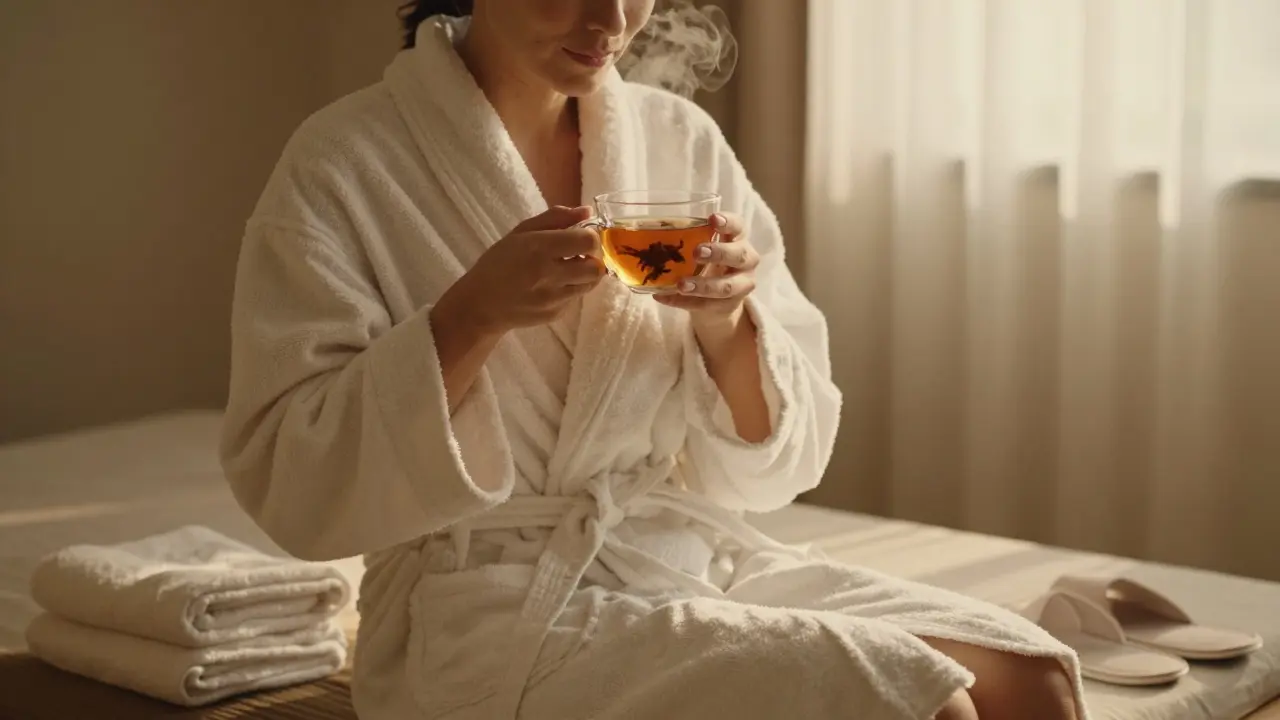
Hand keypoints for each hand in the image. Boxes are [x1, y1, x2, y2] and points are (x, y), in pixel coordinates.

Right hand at [445, 206, 604, 333]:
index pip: (587, 241)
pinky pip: (576, 298)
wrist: (481, 306)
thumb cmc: (498, 263)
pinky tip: (553, 285)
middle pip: (596, 267)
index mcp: (539, 248)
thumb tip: (587, 211)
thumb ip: (555, 219)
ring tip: (567, 269)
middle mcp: (549, 275)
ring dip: (585, 274)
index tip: (581, 235)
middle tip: (578, 254)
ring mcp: (554, 298)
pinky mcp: (556, 314)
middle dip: (592, 258)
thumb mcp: (520, 233)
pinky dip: (572, 289)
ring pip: (591, 284)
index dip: (590, 237)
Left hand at [654, 212, 757, 327]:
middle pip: (739, 255)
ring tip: (681, 284)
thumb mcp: (705, 247)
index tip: (712, 219)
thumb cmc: (710, 263)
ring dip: (702, 286)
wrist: (721, 298)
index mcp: (738, 239)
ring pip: (726, 287)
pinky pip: (706, 305)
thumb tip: (648, 234)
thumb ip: (689, 240)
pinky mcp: (728, 306)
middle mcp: (746, 260)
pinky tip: (663, 297)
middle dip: (719, 253)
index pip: (738, 226)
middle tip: (696, 252)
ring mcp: (741, 285)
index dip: (728, 222)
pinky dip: (684, 302)